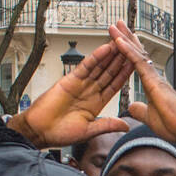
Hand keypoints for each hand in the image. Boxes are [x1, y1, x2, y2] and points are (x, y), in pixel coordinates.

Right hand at [6, 41, 133, 148]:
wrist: (39, 130)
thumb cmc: (60, 133)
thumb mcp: (89, 131)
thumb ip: (107, 125)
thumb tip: (125, 126)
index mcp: (97, 103)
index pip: (115, 85)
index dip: (125, 75)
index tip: (136, 65)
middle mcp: (90, 91)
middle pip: (109, 72)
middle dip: (121, 60)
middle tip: (132, 46)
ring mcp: (80, 84)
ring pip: (100, 66)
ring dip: (111, 55)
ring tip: (122, 42)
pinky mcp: (70, 80)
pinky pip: (86, 66)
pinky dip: (96, 57)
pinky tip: (105, 49)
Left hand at [109, 21, 175, 144]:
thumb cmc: (175, 127)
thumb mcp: (150, 119)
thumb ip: (141, 111)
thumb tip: (131, 106)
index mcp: (153, 86)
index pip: (138, 64)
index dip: (129, 52)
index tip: (121, 41)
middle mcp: (154, 78)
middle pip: (137, 54)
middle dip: (126, 39)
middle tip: (117, 25)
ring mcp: (154, 78)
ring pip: (136, 54)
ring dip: (123, 39)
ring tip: (114, 26)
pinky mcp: (153, 81)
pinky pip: (137, 62)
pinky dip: (127, 50)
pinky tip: (118, 41)